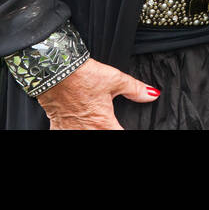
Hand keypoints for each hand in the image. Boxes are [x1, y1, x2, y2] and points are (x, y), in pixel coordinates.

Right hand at [37, 57, 159, 129]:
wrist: (56, 72)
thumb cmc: (83, 76)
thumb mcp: (115, 80)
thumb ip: (135, 90)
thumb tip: (152, 94)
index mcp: (103, 124)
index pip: (120, 135)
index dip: (125, 131)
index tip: (124, 126)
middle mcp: (87, 131)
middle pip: (103, 137)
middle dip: (108, 130)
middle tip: (109, 123)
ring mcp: (70, 132)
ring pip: (85, 137)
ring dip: (92, 130)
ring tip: (95, 124)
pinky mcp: (57, 128)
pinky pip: (65, 135)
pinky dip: (73, 131)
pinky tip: (78, 126)